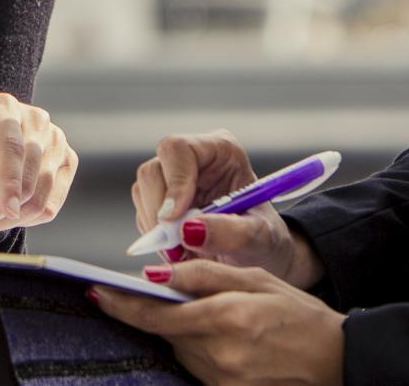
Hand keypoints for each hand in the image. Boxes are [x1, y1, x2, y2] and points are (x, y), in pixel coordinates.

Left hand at [0, 92, 77, 229]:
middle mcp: (36, 120)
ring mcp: (56, 140)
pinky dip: (26, 218)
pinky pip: (50, 206)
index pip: (12, 146)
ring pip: (41, 197)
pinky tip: (5, 210)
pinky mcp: (66, 161)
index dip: (10, 180)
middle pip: (28, 178)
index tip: (7, 209)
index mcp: (2, 108)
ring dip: (10, 218)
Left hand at [91, 260, 343, 385]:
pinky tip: (225, 342)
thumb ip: (204, 274)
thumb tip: (156, 274)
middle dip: (161, 313)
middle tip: (173, 296)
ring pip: (180, 351)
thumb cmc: (302, 316)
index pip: (154, 314)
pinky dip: (201, 353)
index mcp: (225, 319)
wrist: (340, 361)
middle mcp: (219, 356)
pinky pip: (198, 370)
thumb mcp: (255, 279)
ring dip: (185, 333)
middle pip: (164, 333)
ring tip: (219, 320)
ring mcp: (222, 381)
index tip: (95, 291)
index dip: (121, 303)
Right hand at [132, 131, 319, 284]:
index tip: (175, 218)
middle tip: (176, 246)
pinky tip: (180, 250)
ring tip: (185, 252)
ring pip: (142, 193)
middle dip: (159, 212)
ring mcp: (172, 179)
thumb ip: (231, 233)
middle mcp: (192, 159)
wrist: (258, 258)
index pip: (178, 149)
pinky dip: (155, 237)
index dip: (173, 182)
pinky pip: (143, 215)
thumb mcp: (260, 238)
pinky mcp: (160, 201)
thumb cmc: (266, 240)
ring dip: (156, 228)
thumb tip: (189, 230)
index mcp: (221, 151)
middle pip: (152, 171)